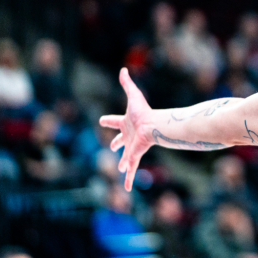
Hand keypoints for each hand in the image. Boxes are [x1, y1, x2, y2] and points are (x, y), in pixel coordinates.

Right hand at [100, 68, 156, 190]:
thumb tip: (123, 68)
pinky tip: (127, 189)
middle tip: (113, 146)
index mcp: (126, 122)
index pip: (114, 121)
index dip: (108, 121)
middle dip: (116, 143)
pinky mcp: (135, 155)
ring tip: (121, 169)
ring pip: (126, 157)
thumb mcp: (133, 96)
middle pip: (120, 140)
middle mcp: (129, 135)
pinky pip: (131, 169)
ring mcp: (132, 146)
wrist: (155, 125)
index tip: (102, 121)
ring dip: (123, 162)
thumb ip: (127, 83)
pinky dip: (130, 178)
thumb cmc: (144, 112)